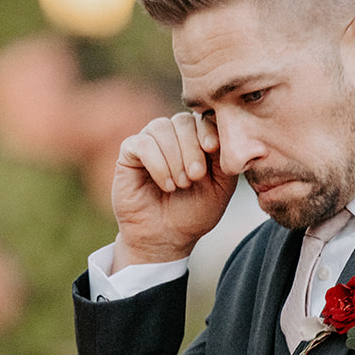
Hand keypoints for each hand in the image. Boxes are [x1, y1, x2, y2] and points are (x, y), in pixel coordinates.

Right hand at [110, 113, 237, 271]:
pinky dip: (157, 163)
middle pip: (182, 120)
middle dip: (192, 148)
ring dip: (174, 157)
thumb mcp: (221, 185)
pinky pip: (141, 144)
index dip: (207, 128)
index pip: (202, 117)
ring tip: (181, 185)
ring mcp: (149, 142)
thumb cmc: (194, 212)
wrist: (166, 238)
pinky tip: (166, 185)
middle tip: (196, 177)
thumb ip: (225, 157)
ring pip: (161, 128)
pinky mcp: (128, 154)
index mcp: (195, 138)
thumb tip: (226, 131)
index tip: (212, 148)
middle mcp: (172, 136)